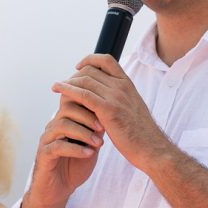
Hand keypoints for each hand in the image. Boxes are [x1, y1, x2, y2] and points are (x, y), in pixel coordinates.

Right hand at [23, 90, 105, 207]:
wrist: (59, 189)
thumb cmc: (76, 164)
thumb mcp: (91, 144)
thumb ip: (97, 129)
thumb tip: (112, 112)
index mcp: (64, 120)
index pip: (74, 101)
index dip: (90, 104)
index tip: (107, 113)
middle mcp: (53, 126)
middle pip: (67, 108)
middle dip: (87, 116)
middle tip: (103, 127)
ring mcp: (47, 139)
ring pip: (62, 125)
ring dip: (83, 133)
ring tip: (98, 143)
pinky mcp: (43, 155)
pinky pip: (58, 146)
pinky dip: (76, 149)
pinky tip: (89, 153)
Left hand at [52, 53, 170, 169]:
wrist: (150, 147)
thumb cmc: (140, 133)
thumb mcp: (131, 108)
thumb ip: (119, 99)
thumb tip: (104, 97)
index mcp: (128, 84)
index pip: (107, 60)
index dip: (90, 60)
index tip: (79, 67)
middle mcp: (121, 86)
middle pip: (91, 70)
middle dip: (74, 75)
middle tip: (64, 84)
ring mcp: (115, 96)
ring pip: (85, 80)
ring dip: (67, 82)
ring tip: (56, 87)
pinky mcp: (108, 110)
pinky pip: (83, 94)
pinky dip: (67, 89)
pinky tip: (57, 90)